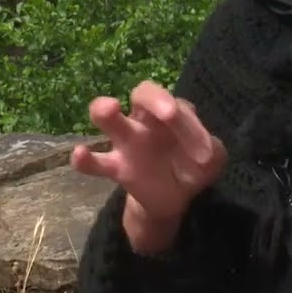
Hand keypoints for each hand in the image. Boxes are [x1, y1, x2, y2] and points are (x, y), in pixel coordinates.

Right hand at [70, 80, 226, 225]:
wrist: (175, 198)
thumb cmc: (192, 165)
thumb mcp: (211, 157)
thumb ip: (208, 147)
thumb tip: (203, 152)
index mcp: (171, 113)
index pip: (178, 104)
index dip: (189, 122)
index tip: (203, 152)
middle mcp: (146, 120)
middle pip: (142, 93)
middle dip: (153, 98)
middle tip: (167, 113)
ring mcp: (127, 141)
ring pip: (108, 117)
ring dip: (105, 109)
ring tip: (109, 109)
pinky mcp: (116, 167)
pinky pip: (95, 161)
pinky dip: (84, 158)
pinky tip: (80, 155)